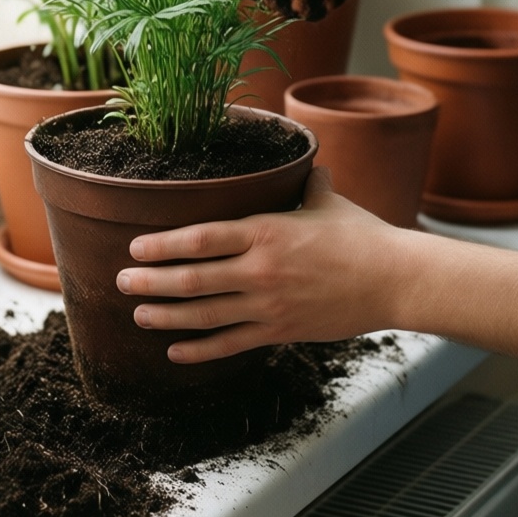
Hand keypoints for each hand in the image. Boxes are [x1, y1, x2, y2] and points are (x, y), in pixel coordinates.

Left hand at [115, 168, 404, 362]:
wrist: (395, 280)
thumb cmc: (363, 237)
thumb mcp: (329, 202)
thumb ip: (308, 185)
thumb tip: (307, 165)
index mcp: (267, 231)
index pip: (202, 238)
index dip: (163, 244)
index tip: (136, 246)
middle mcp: (260, 270)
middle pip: (192, 279)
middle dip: (151, 281)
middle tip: (122, 281)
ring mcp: (269, 305)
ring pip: (204, 315)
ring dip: (166, 316)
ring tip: (138, 314)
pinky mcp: (280, 331)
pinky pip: (230, 344)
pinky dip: (199, 350)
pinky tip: (175, 352)